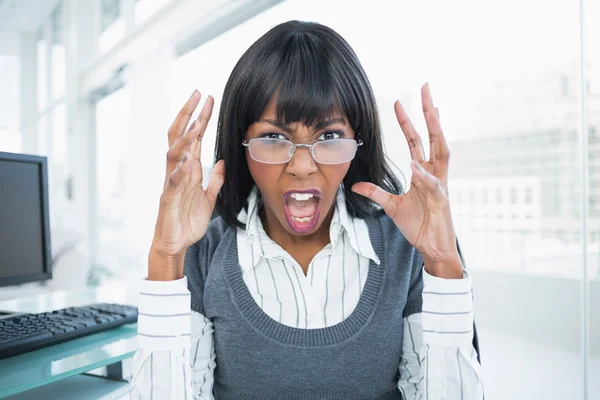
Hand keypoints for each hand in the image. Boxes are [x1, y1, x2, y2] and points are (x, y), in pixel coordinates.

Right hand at [150, 90, 224, 278]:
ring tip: (195, 122)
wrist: (176, 243)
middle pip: (180, 136)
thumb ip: (215, 180)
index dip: (201, 118)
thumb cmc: (188, 220)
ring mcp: (172, 183)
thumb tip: (223, 162)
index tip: (209, 98)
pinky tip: (187, 160)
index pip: (194, 137)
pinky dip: (179, 170)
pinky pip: (173, 181)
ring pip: (174, 153)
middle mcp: (179, 171)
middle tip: (199, 94)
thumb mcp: (209, 198)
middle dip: (189, 114)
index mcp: (189, 169)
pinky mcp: (169, 198)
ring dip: (185, 137)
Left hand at [352, 83, 461, 278]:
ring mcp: (440, 186)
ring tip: (431, 109)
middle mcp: (435, 174)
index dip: (408, 122)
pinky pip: (433, 185)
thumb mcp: (392, 206)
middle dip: (430, 113)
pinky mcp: (441, 202)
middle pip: (434, 137)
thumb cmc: (419, 225)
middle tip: (426, 88)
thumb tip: (357, 186)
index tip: (398, 102)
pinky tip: (416, 165)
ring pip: (441, 152)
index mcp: (424, 173)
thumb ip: (376, 193)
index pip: (416, 141)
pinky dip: (424, 175)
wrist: (432, 248)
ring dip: (436, 131)